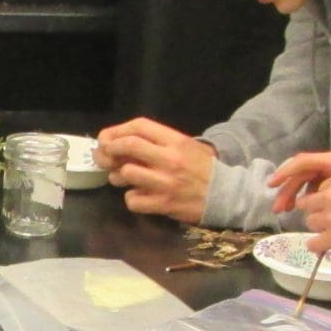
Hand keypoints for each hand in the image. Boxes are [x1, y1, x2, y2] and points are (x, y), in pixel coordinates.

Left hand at [94, 118, 216, 222]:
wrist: (226, 195)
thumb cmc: (201, 168)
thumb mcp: (185, 146)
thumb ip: (157, 142)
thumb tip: (119, 144)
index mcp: (175, 141)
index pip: (139, 126)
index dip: (117, 131)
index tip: (107, 139)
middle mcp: (170, 159)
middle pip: (128, 146)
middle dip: (109, 150)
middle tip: (104, 156)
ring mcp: (166, 183)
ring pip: (126, 173)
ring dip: (117, 176)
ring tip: (121, 178)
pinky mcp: (164, 204)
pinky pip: (133, 200)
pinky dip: (131, 198)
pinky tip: (138, 196)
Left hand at [269, 151, 330, 253]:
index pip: (323, 186)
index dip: (327, 196)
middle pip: (309, 203)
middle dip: (317, 210)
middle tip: (330, 218)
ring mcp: (330, 217)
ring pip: (310, 222)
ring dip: (318, 227)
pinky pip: (313, 243)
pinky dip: (316, 246)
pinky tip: (322, 246)